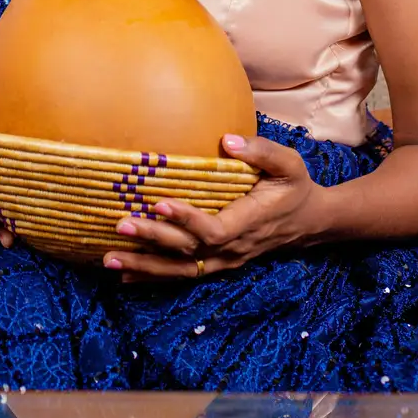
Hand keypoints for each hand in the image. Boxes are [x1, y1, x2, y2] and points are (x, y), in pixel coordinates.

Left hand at [102, 134, 326, 281]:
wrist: (308, 222)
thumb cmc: (295, 186)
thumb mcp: (289, 163)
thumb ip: (261, 151)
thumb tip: (227, 140)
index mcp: (249, 222)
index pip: (214, 229)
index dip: (186, 220)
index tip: (159, 204)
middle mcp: (233, 248)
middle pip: (188, 252)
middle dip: (153, 241)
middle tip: (120, 224)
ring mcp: (224, 260)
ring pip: (180, 270)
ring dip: (145, 266)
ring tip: (109, 258)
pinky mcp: (217, 263)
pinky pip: (182, 275)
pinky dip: (152, 276)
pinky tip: (124, 275)